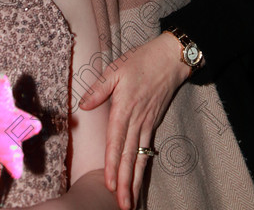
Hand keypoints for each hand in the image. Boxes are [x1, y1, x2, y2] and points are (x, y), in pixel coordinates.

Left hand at [79, 33, 189, 209]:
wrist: (171, 58)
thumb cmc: (141, 60)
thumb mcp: (116, 68)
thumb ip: (99, 88)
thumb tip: (83, 106)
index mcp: (125, 108)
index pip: (116, 141)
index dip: (112, 164)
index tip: (109, 185)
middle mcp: (137, 120)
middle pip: (129, 156)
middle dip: (125, 183)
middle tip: (123, 206)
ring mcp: (147, 123)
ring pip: (140, 157)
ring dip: (135, 180)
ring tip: (131, 202)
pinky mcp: (153, 123)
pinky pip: (147, 150)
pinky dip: (142, 167)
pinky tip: (138, 179)